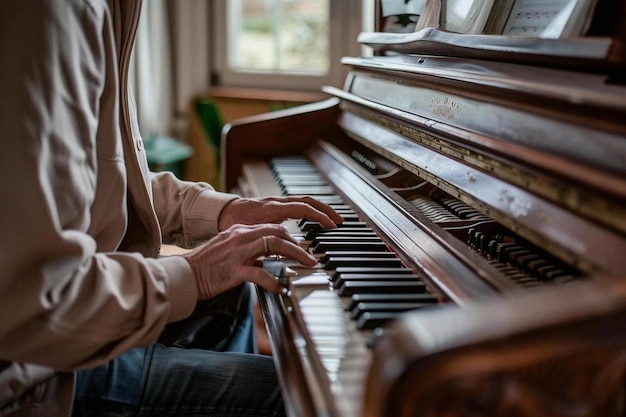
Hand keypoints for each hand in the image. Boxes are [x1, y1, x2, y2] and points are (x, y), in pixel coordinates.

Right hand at [182, 223, 316, 298]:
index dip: (289, 236)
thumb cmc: (205, 266)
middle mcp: (240, 237)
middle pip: (277, 233)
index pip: (271, 227)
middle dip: (298, 244)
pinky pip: (260, 274)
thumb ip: (247, 252)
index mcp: (239, 231)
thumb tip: (265, 262)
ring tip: (307, 265)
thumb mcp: (228, 252)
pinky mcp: (234, 270)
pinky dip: (274, 281)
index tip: (300, 246)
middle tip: (309, 256)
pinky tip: (282, 288)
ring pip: (274, 246)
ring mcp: (238, 253)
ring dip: (295, 255)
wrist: (184, 274)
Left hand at [218, 196, 343, 230]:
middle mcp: (277, 201)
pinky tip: (314, 219)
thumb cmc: (232, 223)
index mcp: (273, 207)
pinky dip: (309, 210)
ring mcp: (276, 201)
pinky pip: (297, 204)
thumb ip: (268, 239)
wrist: (219, 212)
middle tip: (340, 220)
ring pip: (304, 201)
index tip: (332, 225)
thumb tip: (285, 248)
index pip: (304, 208)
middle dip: (326, 210)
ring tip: (331, 219)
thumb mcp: (251, 232)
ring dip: (319, 209)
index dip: (320, 216)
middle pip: (309, 201)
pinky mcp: (275, 205)